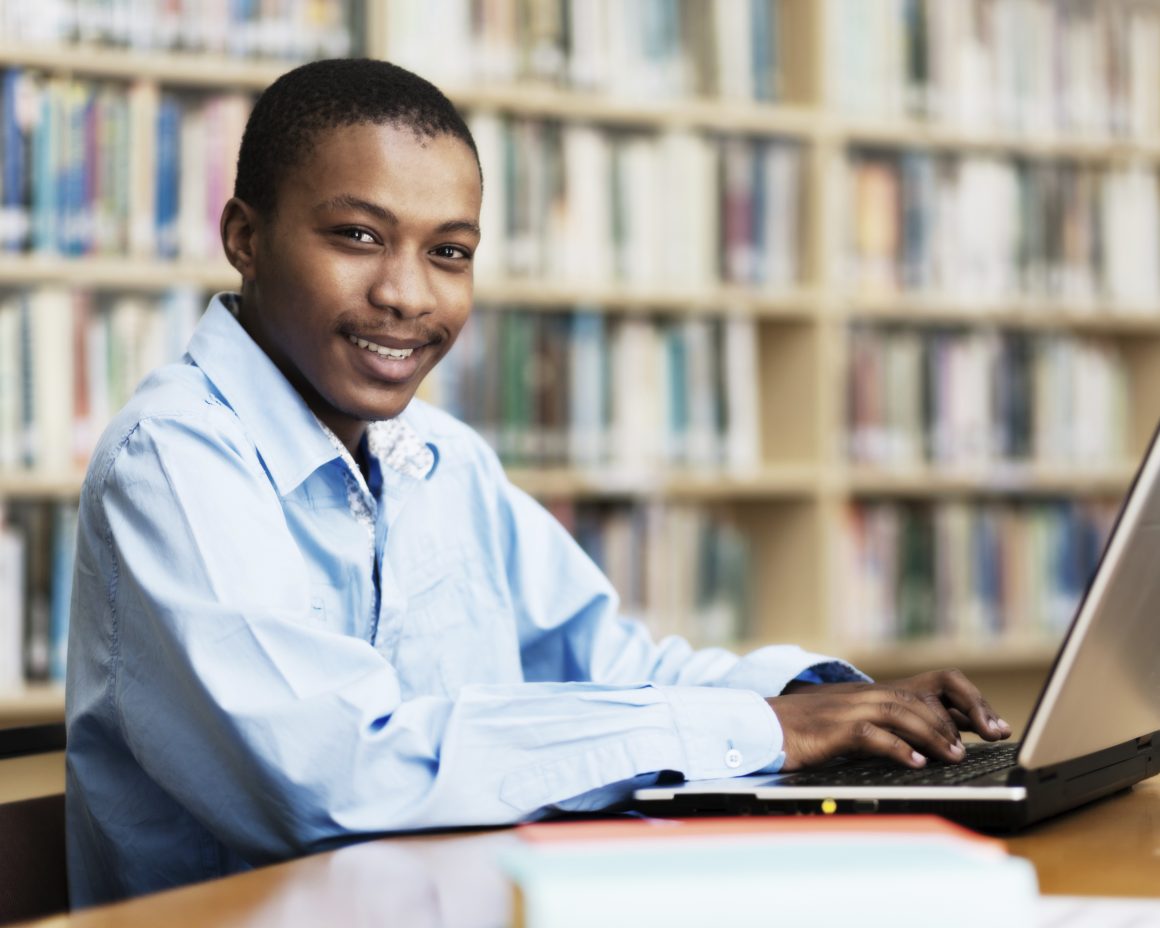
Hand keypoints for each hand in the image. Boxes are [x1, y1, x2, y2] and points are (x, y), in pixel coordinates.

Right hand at [766, 669, 1011, 771]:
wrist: (761, 726)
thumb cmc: (804, 732)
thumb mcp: (847, 727)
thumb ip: (880, 730)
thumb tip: (920, 749)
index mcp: (871, 695)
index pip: (926, 691)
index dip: (961, 706)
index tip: (990, 728)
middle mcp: (864, 696)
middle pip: (920, 699)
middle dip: (953, 721)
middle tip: (976, 746)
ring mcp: (849, 709)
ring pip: (902, 713)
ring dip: (932, 735)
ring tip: (955, 756)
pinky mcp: (834, 728)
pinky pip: (873, 735)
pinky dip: (898, 749)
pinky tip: (916, 764)